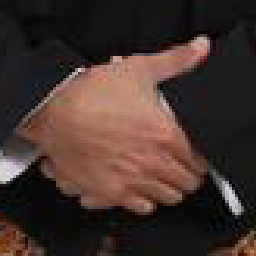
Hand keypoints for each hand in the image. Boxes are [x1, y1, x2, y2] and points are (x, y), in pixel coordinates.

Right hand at [20, 37, 212, 215]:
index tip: (198, 154)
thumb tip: (201, 47)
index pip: (200, 161)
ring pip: (168, 198)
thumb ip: (176, 59)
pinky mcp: (111, 194)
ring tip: (166, 175)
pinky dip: (146, 200)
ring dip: (171, 188)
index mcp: (164, 134)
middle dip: (190, 174)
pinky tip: (142, 185)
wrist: (52, 113)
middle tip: (185, 164)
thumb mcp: (138, 68)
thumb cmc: (93, 92)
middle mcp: (152, 163)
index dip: (202, 158)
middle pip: (188, 184)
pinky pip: (142, 208)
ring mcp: (132, 181)